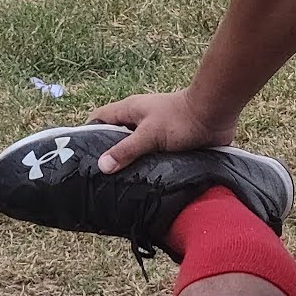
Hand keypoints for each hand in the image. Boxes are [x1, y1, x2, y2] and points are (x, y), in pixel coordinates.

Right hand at [91, 86, 221, 171]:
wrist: (215, 114)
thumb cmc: (180, 119)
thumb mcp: (149, 135)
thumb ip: (126, 150)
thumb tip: (101, 166)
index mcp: (130, 110)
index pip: (100, 118)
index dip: (88, 132)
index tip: (80, 154)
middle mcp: (140, 120)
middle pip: (116, 135)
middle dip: (108, 152)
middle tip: (97, 177)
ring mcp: (155, 131)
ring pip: (135, 147)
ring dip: (130, 162)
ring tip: (118, 186)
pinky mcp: (170, 143)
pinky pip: (152, 155)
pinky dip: (147, 167)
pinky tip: (143, 184)